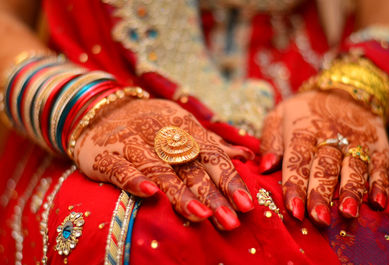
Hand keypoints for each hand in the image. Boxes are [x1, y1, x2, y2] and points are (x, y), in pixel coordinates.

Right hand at [74, 98, 254, 229]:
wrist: (101, 109)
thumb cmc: (151, 122)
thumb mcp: (183, 125)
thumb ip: (213, 143)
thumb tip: (247, 156)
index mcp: (184, 127)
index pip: (212, 155)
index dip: (229, 179)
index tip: (246, 204)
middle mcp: (161, 134)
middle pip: (190, 166)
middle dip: (212, 194)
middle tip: (230, 221)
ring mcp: (133, 142)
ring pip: (159, 169)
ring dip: (180, 191)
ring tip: (201, 215)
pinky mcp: (105, 154)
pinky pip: (120, 167)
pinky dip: (134, 179)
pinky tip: (149, 193)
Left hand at [259, 90, 388, 225]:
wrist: (342, 91)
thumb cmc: (303, 111)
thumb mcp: (279, 116)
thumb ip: (270, 140)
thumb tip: (266, 166)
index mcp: (302, 132)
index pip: (297, 161)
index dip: (295, 186)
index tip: (293, 210)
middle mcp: (329, 138)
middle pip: (325, 168)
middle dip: (321, 194)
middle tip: (318, 218)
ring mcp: (354, 142)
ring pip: (353, 168)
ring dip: (352, 191)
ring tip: (348, 213)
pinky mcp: (376, 145)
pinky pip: (379, 165)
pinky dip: (380, 184)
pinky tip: (378, 203)